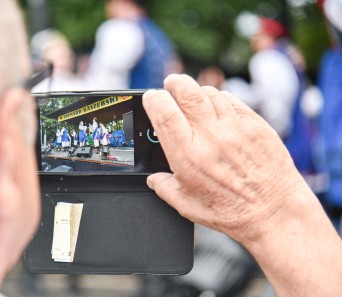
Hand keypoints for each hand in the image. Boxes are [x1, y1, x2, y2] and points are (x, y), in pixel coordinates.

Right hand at [143, 74, 308, 243]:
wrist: (274, 212)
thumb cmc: (232, 212)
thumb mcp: (187, 206)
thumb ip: (164, 188)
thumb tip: (154, 179)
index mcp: (188, 156)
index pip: (164, 112)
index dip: (154, 99)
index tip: (152, 98)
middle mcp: (211, 137)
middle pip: (187, 91)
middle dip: (174, 83)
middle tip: (171, 84)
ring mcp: (235, 128)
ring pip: (209, 92)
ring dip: (196, 92)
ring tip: (193, 99)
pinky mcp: (255, 124)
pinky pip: (231, 100)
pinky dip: (218, 99)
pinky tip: (216, 108)